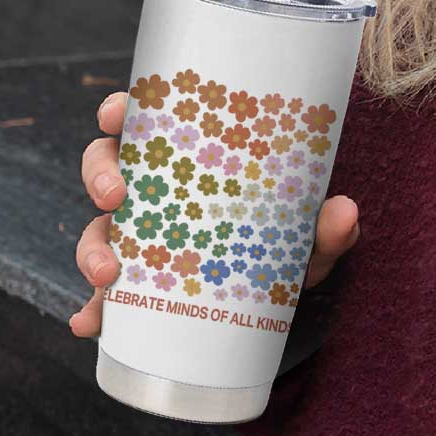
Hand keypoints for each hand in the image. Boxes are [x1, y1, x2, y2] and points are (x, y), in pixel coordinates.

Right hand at [68, 91, 360, 336]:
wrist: (282, 297)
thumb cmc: (287, 245)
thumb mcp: (308, 237)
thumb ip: (327, 227)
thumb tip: (345, 212)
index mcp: (190, 161)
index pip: (146, 122)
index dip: (120, 111)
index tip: (115, 113)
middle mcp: (158, 193)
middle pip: (107, 168)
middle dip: (100, 177)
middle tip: (116, 196)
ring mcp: (143, 239)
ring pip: (98, 229)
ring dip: (91, 248)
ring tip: (107, 275)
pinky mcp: (140, 287)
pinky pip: (106, 297)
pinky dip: (93, 310)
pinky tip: (90, 324)